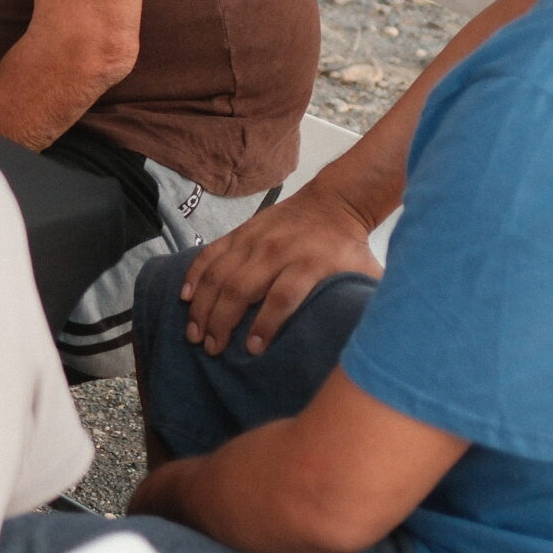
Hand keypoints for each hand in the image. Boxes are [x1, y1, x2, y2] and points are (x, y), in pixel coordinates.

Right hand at [181, 179, 383, 356]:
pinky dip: (194, 275)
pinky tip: (185, 297)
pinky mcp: (239, 233)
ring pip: (219, 275)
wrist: (333, 202)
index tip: (252, 350)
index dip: (265, 325)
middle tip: (212, 349)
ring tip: (194, 333)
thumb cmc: (348, 248)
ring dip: (202, 306)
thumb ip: (360, 303)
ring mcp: (253, 240)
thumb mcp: (364, 274)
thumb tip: (367, 340)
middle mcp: (276, 252)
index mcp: (309, 264)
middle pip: (241, 289)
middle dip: (222, 322)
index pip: (282, 298)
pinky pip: (210, 254)